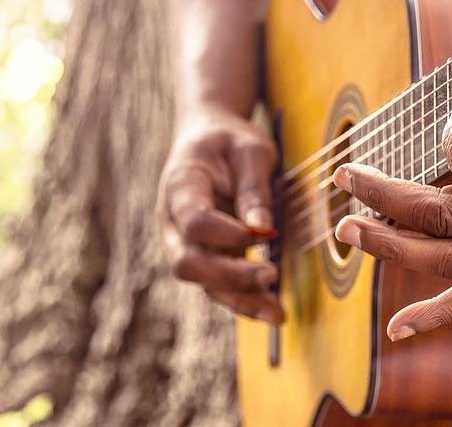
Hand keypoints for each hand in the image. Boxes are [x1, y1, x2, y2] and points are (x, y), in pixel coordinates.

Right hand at [158, 109, 283, 323]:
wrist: (207, 137)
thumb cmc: (230, 141)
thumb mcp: (250, 150)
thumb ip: (254, 189)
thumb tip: (262, 231)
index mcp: (180, 186)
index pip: (192, 220)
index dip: (223, 233)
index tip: (258, 236)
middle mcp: (174, 222)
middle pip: (189, 262)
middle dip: (229, 276)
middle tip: (270, 276)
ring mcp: (185, 243)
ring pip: (203, 283)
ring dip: (240, 300)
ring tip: (277, 314)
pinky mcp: (206, 256)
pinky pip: (219, 286)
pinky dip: (245, 299)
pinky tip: (273, 311)